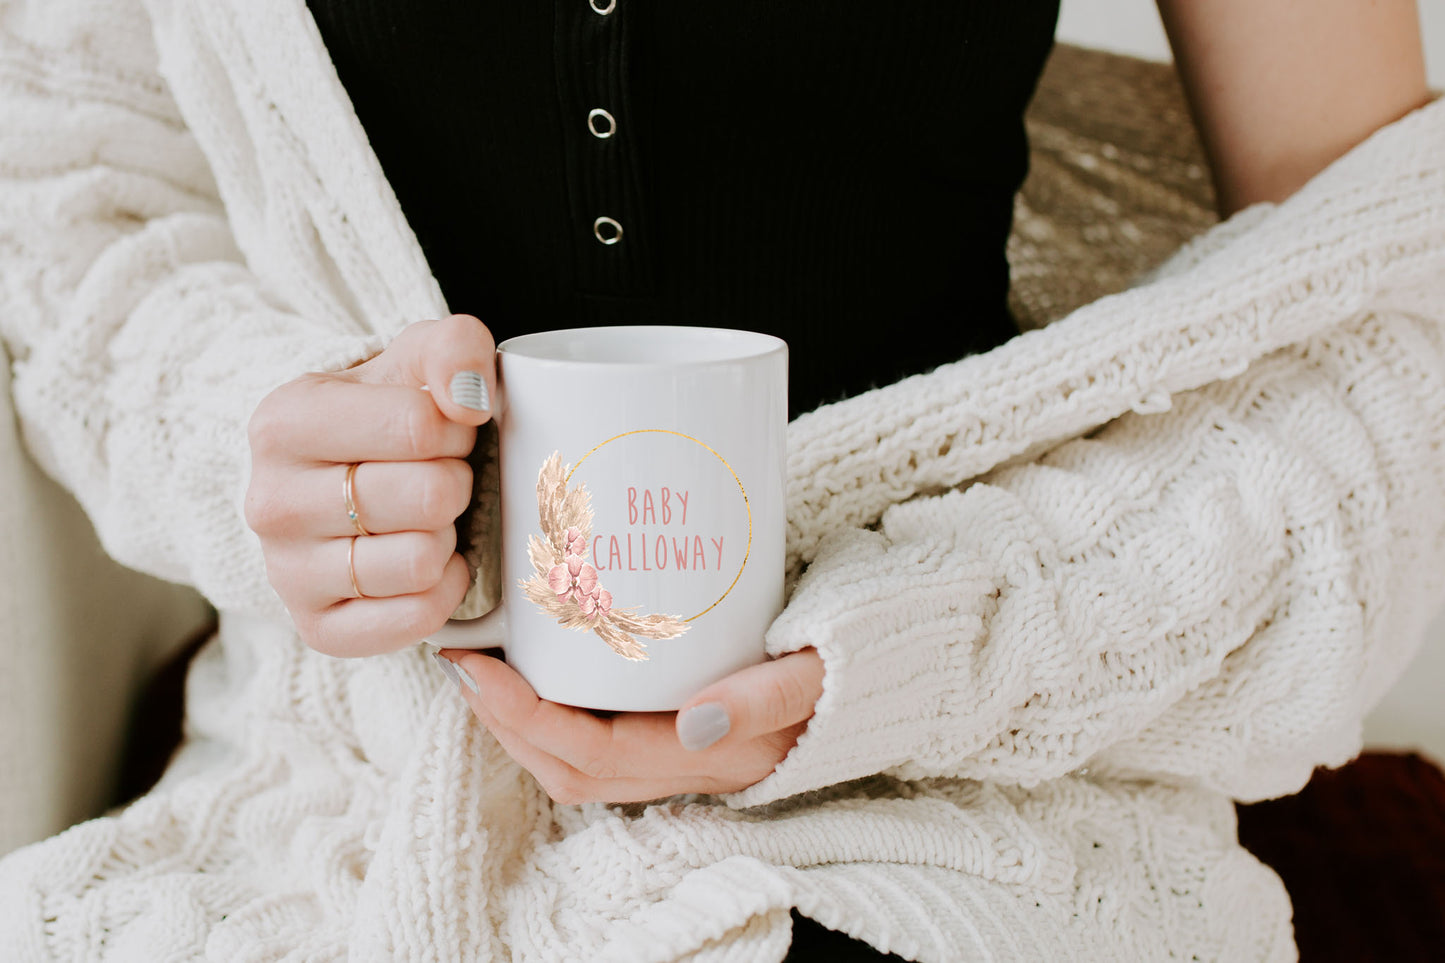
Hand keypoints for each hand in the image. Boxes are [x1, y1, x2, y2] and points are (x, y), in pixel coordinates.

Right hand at [245, 314, 495, 655]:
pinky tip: (431, 565)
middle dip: (457, 483)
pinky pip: (416, 619)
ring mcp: (286, 574)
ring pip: (422, 562)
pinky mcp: (317, 628)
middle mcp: (271, 503)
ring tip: (427, 520)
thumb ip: (454, 347)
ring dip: (448, 539)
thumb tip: (470, 398)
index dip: (457, 429)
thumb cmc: (390, 413)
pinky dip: (444, 592)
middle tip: (440, 478)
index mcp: (283, 422)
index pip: (419, 426)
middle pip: (429, 498)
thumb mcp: (419, 357)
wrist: (347, 475)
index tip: (442, 430)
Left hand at [438, 647, 824, 802]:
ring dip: (521, 724)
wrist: (876, 676)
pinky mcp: (680, 731)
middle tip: (463, 665)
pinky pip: (601, 740)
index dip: (526, 717)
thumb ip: (767, 695)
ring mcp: (683, 755)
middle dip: (506, 724)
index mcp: (716, 757)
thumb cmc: (848, 664)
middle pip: (571, 768)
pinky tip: (540, 672)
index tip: (477, 667)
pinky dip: (555, 714)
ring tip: (484, 671)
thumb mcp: (818, 674)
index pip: (596, 754)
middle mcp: (691, 767)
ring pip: (579, 762)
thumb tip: (696, 720)